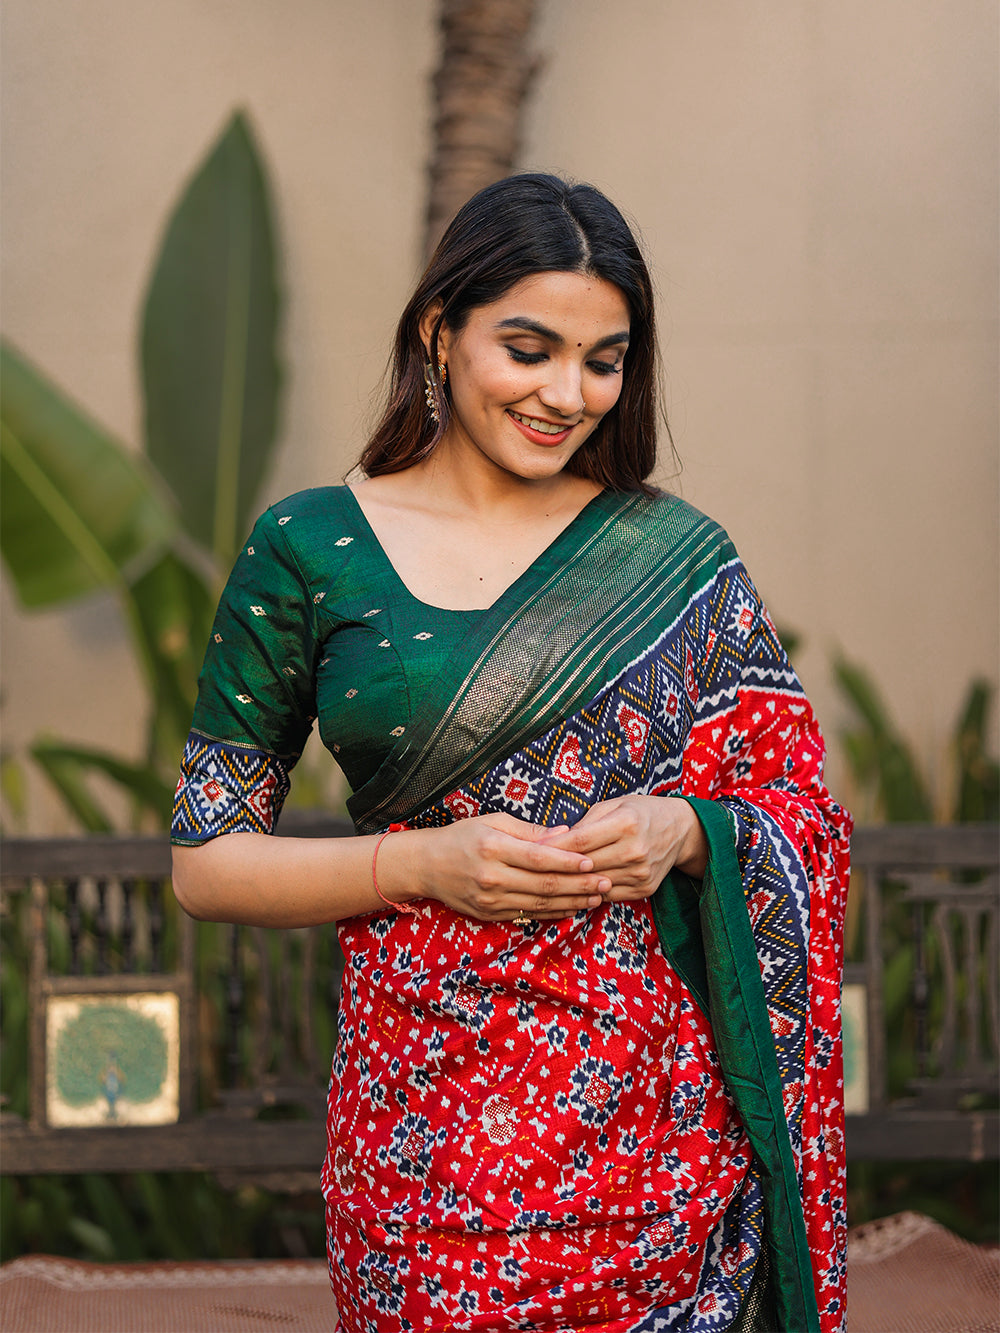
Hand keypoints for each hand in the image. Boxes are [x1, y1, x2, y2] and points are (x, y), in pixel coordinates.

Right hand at [384, 812, 611, 922]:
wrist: (426, 865)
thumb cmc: (462, 837)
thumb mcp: (492, 822)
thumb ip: (530, 831)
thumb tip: (565, 835)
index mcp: (493, 848)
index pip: (539, 858)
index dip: (568, 862)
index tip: (592, 862)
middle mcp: (491, 876)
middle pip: (544, 884)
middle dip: (579, 885)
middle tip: (606, 883)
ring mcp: (490, 899)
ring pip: (539, 903)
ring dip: (572, 902)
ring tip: (596, 898)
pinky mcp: (490, 913)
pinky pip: (528, 914)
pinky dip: (553, 913)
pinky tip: (572, 908)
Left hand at [538, 796, 707, 900]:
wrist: (679, 830)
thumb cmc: (640, 812)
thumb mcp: (613, 805)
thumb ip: (585, 823)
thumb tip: (554, 842)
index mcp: (626, 823)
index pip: (580, 841)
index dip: (552, 848)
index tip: (530, 851)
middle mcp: (635, 850)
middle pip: (585, 866)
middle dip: (555, 869)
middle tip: (529, 871)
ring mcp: (641, 873)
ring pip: (594, 884)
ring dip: (570, 885)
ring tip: (546, 883)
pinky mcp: (644, 889)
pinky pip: (608, 895)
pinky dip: (590, 893)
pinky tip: (574, 890)